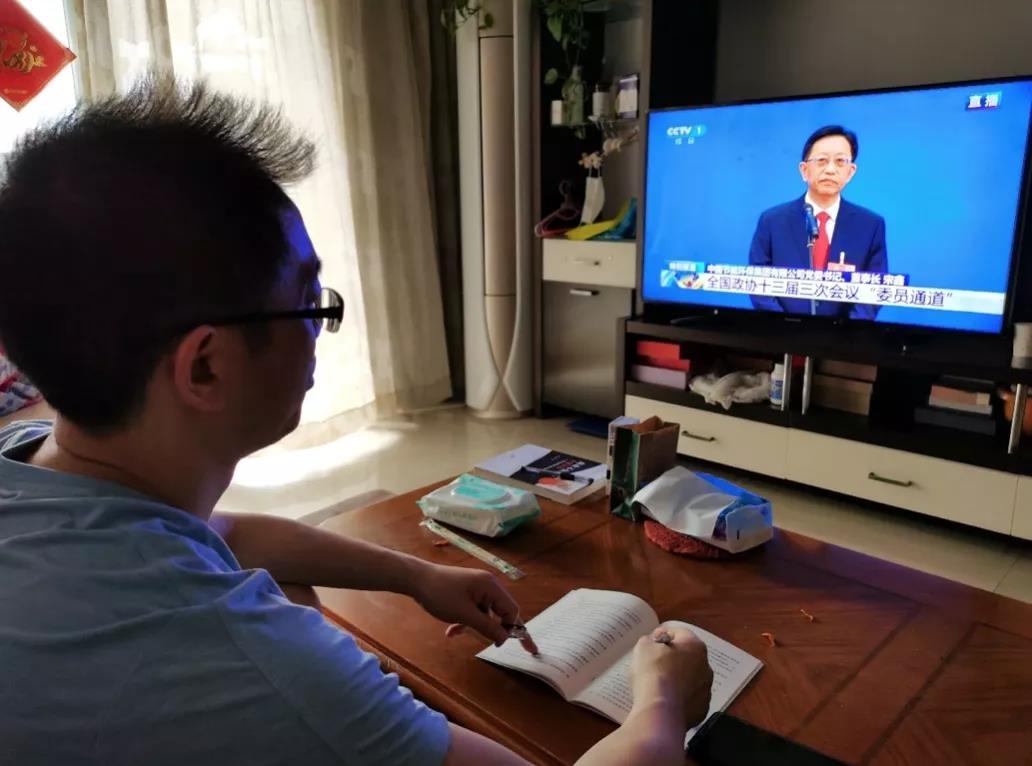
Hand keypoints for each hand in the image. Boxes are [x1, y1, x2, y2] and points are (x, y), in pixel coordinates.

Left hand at [412, 563, 537, 654]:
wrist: (416, 579)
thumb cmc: (440, 594)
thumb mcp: (465, 614)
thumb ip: (487, 627)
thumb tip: (505, 638)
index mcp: (491, 586)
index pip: (512, 610)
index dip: (513, 629)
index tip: (515, 646)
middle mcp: (488, 585)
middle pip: (501, 611)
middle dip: (495, 628)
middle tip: (496, 646)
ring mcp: (476, 588)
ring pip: (485, 613)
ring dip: (475, 626)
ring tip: (456, 632)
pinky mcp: (466, 591)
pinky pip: (474, 609)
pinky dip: (466, 620)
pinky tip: (452, 631)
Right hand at [631, 627, 712, 728]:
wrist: (660, 710)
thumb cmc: (653, 671)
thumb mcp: (644, 647)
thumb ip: (651, 642)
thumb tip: (656, 645)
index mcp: (695, 646)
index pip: (679, 634)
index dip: (663, 636)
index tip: (651, 643)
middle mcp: (706, 666)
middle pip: (688, 658)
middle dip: (674, 659)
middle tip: (655, 665)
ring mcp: (706, 690)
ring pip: (691, 680)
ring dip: (679, 680)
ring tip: (660, 686)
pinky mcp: (702, 711)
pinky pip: (690, 700)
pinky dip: (680, 699)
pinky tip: (666, 702)